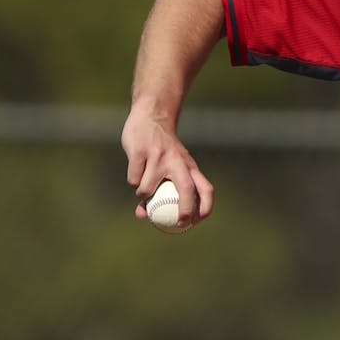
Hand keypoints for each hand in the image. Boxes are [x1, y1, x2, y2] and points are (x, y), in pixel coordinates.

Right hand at [121, 104, 213, 225]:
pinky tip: (135, 172)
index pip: (206, 189)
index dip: (206, 208)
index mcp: (189, 166)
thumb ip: (161, 190)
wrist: (152, 116)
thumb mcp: (168, 166)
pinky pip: (134, 180)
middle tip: (179, 223)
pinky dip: (133, 182)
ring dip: (143, 195)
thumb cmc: (161, 148)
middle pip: (187, 190)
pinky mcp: (140, 153)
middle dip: (186, 210)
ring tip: (143, 187)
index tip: (197, 222)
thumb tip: (144, 216)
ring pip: (148, 189)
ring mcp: (158, 157)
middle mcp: (177, 162)